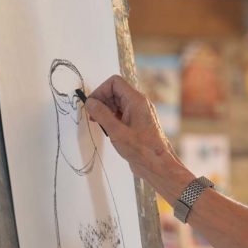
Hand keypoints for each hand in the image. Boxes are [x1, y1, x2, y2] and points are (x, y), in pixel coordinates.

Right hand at [84, 74, 188, 200]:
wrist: (157, 164)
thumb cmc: (141, 149)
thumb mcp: (116, 131)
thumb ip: (101, 114)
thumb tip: (90, 103)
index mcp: (136, 101)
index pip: (114, 82)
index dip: (100, 91)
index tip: (92, 105)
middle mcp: (139, 103)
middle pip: (115, 91)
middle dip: (101, 101)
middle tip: (93, 117)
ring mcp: (139, 112)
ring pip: (117, 103)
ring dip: (105, 111)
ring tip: (100, 125)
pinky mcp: (137, 122)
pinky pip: (121, 113)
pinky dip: (111, 118)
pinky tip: (108, 130)